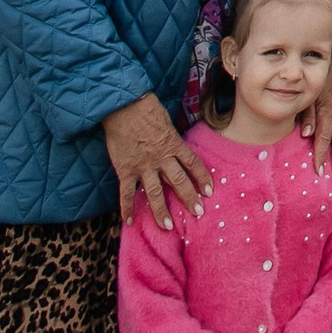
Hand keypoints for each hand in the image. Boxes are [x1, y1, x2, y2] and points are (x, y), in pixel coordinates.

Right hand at [102, 92, 210, 225]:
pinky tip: (128, 221)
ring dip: (162, 211)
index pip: (193, 163)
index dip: (202, 177)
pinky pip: (127, 192)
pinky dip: (126, 207)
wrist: (122, 105)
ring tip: (168, 227)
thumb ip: (171, 137)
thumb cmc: (145, 108)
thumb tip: (176, 146)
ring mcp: (143, 165)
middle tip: (198, 212)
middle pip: (179, 181)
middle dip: (189, 198)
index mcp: (173, 144)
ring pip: (155, 192)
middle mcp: (161, 157)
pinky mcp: (125, 169)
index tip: (209, 191)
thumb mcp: (166, 121)